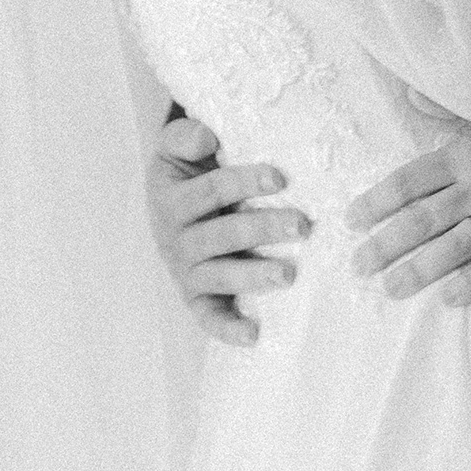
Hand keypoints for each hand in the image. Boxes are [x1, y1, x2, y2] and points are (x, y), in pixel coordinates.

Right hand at [147, 115, 310, 346]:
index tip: (281, 178)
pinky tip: (254, 335)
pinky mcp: (194, 297)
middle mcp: (175, 239)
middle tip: (303, 224)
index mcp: (171, 199)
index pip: (211, 190)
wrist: (166, 202)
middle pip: (221, 235)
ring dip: (253, 276)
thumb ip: (186, 136)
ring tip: (288, 274)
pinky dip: (227, 329)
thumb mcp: (176, 146)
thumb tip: (207, 137)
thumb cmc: (186, 170)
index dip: (245, 182)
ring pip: (219, 275)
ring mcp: (185, 271)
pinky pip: (207, 317)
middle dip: (263, 229)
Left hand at [343, 118, 470, 306]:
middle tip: (358, 266)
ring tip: (392, 287)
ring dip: (420, 268)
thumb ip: (449, 109)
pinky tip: (452, 299)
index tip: (351, 220)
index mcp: (470, 149)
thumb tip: (407, 94)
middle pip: (424, 217)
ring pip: (457, 245)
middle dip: (386, 243)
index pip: (411, 179)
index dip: (378, 201)